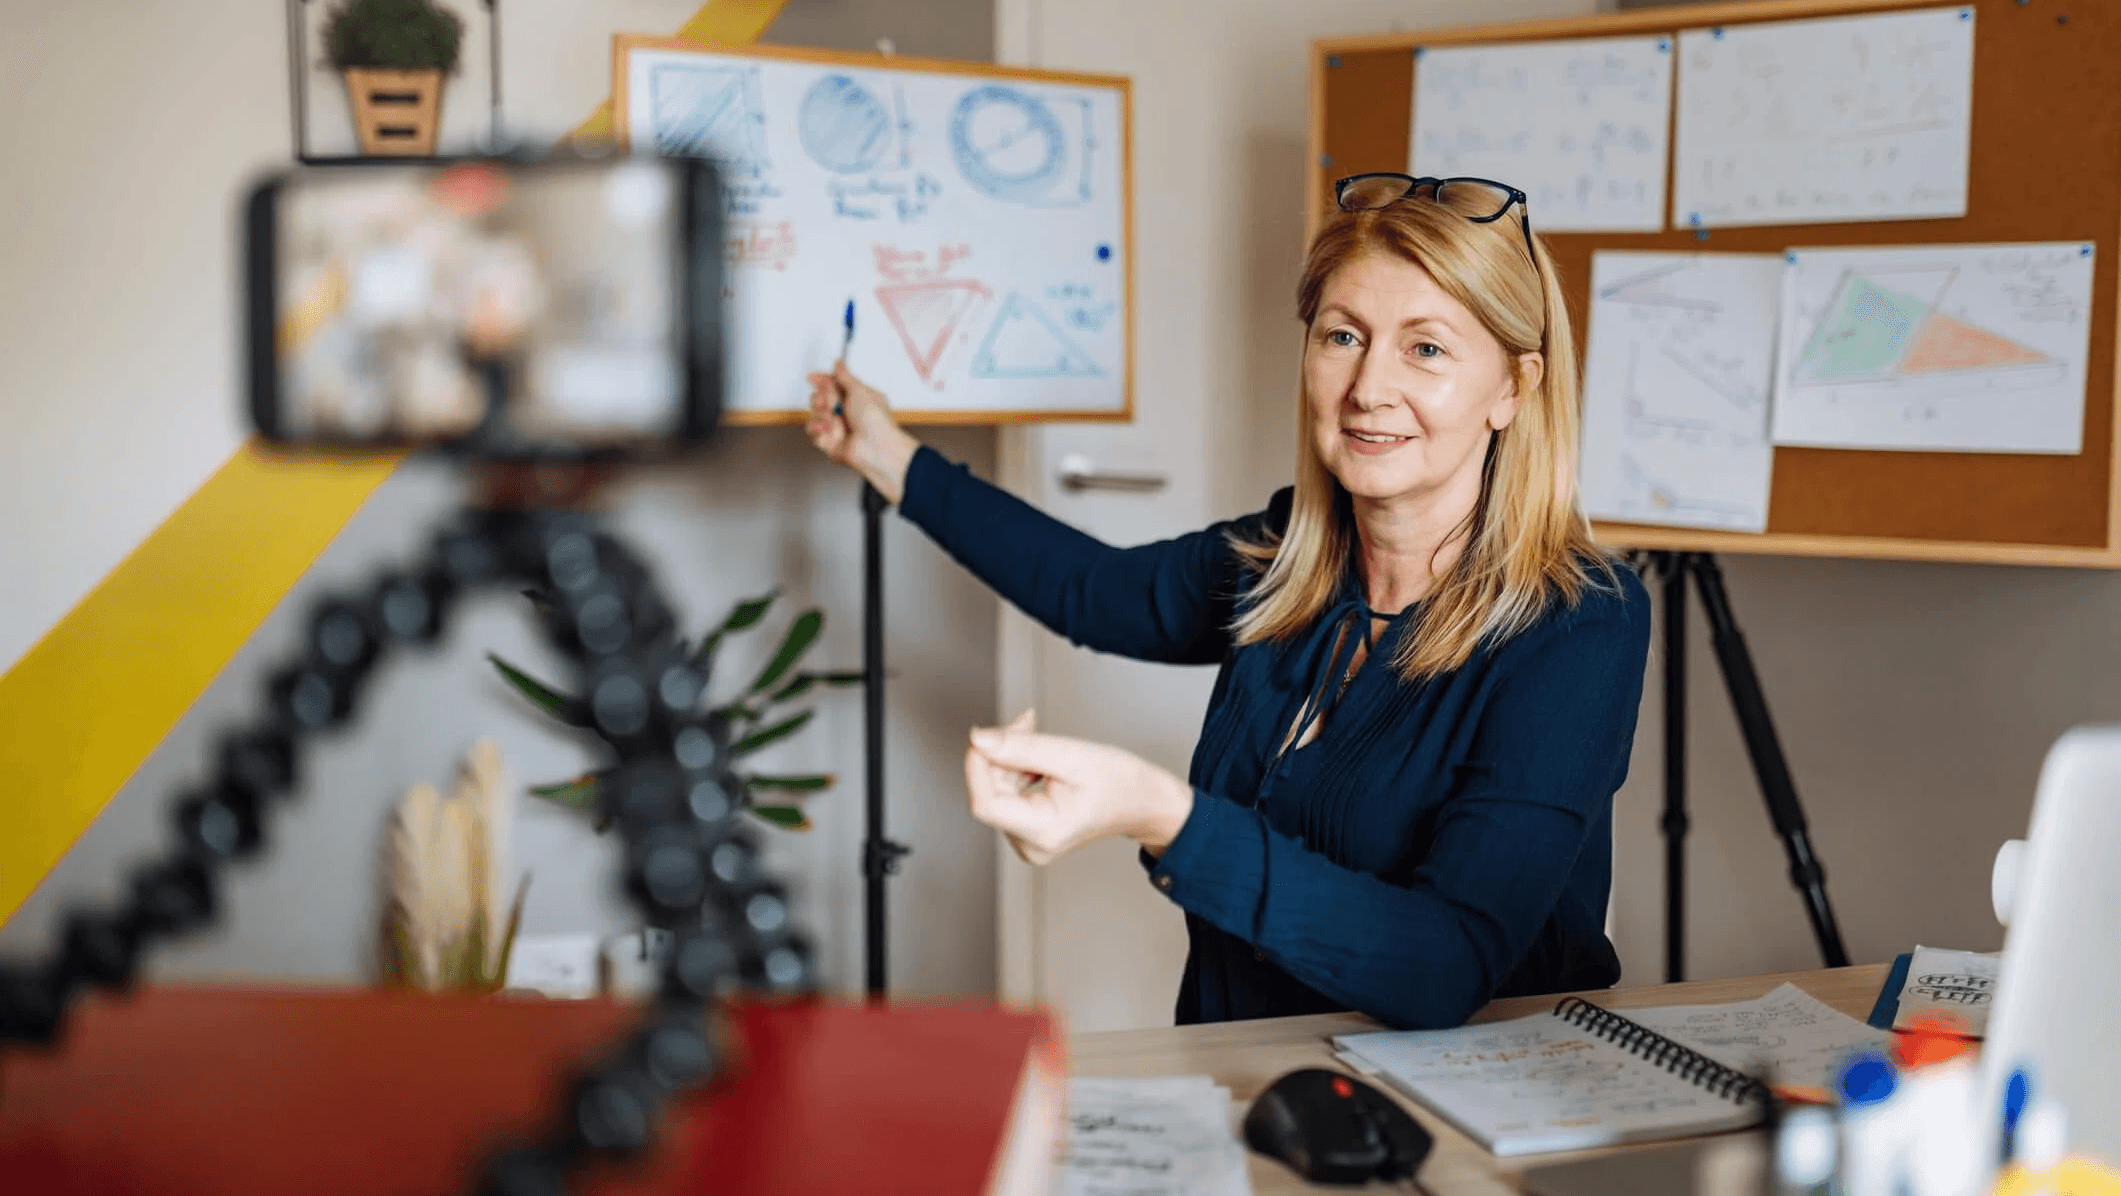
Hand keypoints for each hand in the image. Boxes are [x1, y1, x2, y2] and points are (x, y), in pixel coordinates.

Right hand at [805, 361, 918, 503]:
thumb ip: (845, 376)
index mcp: (855, 398)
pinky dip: (817, 428)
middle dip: (822, 398)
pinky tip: (827, 429)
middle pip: (820, 398)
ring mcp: (837, 428)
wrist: (876, 448)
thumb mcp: (860, 390)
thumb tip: (839, 362)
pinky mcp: (829, 442)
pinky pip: (813, 431)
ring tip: (831, 417)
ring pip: (815, 413)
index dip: (822, 380)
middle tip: (830, 402)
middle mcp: (846, 413)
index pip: (833, 385)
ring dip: (820, 413)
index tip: (812, 378)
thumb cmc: (875, 420)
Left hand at [964, 713, 1195, 864]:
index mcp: (1043, 832)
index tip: (985, 734)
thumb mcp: (1071, 756)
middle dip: (1000, 753)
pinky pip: (1008, 794)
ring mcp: (1029, 841)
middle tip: (1025, 722)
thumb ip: (1021, 747)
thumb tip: (979, 739)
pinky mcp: (1029, 831)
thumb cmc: (1121, 783)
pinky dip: (1017, 769)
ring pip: (997, 790)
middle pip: (991, 792)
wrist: (1145, 802)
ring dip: (1010, 757)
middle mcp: (1031, 844)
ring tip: (1037, 735)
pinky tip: (1038, 757)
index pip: (984, 803)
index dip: (977, 765)